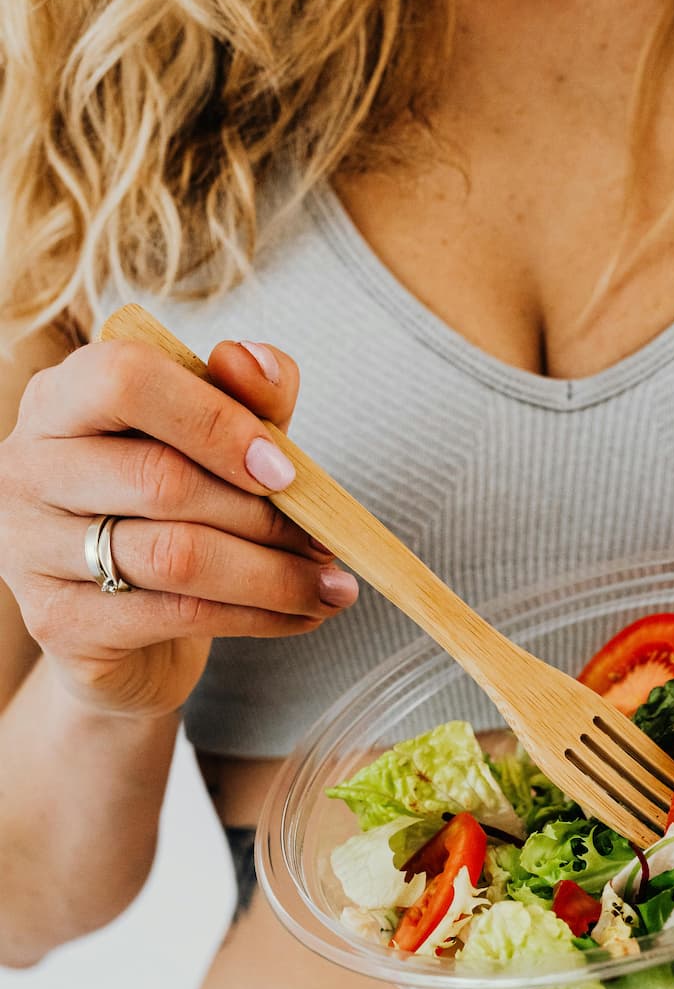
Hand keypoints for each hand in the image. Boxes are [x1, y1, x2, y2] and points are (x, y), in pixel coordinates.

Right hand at [0, 336, 357, 717]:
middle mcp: (29, 466)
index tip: (286, 470)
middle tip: (327, 540)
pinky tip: (301, 615)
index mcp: (63, 398)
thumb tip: (252, 361)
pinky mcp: (56, 621)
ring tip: (329, 585)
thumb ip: (246, 392)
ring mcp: (30, 548)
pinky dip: (258, 617)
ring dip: (273, 574)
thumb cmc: (175, 511)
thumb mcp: (220, 440)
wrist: (126, 627)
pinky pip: (177, 615)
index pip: (126, 379)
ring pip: (176, 556)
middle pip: (161, 479)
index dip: (217, 421)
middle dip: (264, 516)